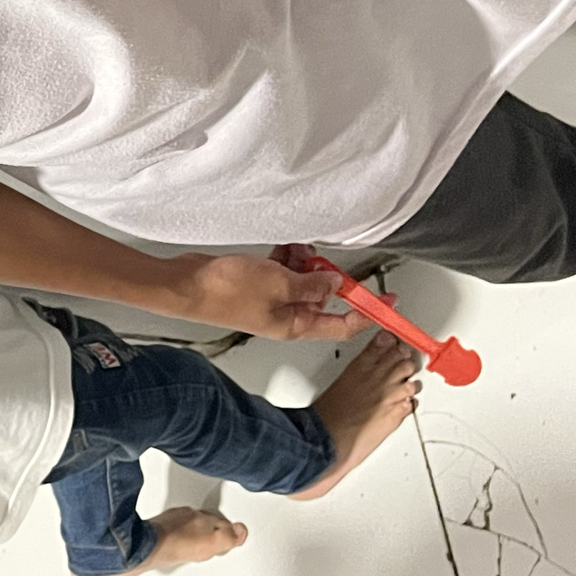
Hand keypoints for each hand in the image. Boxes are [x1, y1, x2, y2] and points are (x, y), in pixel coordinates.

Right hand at [180, 253, 370, 341]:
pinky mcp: (257, 285)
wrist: (186, 285)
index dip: (369, 313)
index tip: (390, 300)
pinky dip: (287, 258)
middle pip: (323, 297)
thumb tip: (335, 283)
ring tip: (293, 250)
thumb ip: (312, 284)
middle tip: (320, 259)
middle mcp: (286, 316)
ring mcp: (271, 300)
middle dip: (327, 274)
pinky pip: (283, 271)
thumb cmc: (224, 292)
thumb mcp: (280, 284)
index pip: (343, 325)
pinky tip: (282, 248)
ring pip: (303, 280)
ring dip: (304, 263)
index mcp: (295, 326)